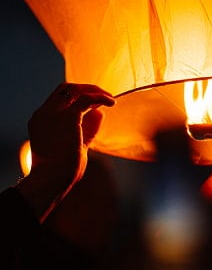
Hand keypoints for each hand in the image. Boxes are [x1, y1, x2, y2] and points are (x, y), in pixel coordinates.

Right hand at [16, 83, 114, 220]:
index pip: (58, 99)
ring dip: (95, 91)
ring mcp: (53, 114)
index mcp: (40, 120)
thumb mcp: (75, 145)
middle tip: (103, 96)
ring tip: (110, 99)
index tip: (94, 103)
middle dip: (86, 89)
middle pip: (65, 89)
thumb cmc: (62, 170)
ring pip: (75, 89)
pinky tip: (112, 103)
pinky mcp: (67, 117)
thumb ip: (86, 129)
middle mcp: (44, 114)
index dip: (77, 97)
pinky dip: (101, 97)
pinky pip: (87, 98)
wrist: (51, 180)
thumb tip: (99, 113)